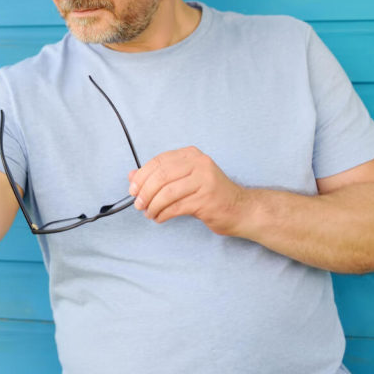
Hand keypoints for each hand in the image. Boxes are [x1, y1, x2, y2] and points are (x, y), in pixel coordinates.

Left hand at [128, 146, 248, 235]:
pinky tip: (159, 218)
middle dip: (145, 192)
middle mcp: (199, 164)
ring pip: (167, 193)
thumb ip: (159, 176)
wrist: (241, 209)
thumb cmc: (210, 194)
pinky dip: (163, 214)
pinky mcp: (206, 200)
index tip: (133, 190)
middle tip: (138, 204)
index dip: (142, 176)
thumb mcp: (184, 180)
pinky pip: (176, 207)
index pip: (159, 161)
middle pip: (161, 176)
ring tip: (149, 213)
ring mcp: (204, 181)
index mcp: (191, 155)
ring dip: (153, 205)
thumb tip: (132, 176)